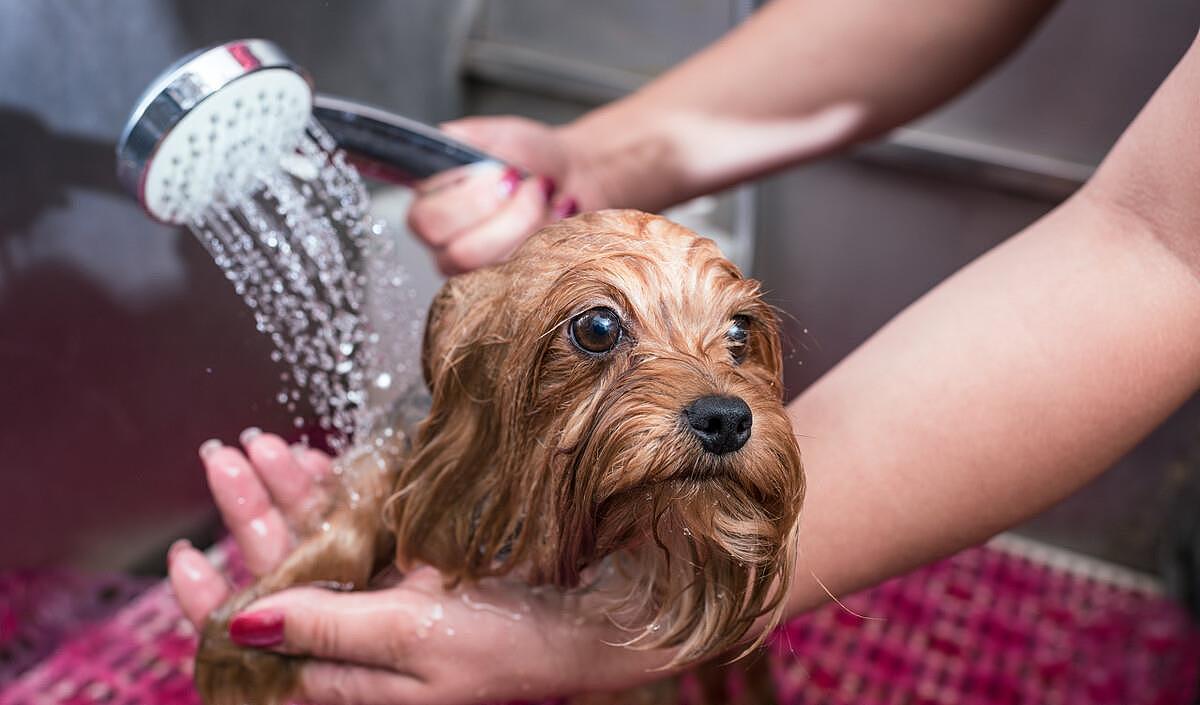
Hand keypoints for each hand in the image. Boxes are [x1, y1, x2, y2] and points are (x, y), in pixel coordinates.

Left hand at [169, 431, 670, 703]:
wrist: (594, 617)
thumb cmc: (511, 643)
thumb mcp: (412, 638)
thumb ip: (326, 629)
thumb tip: (238, 625)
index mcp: (349, 674)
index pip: (259, 639)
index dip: (213, 599)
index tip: (184, 552)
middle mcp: (360, 636)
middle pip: (283, 574)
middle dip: (250, 514)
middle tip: (224, 456)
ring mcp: (386, 595)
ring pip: (318, 541)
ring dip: (289, 491)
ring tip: (262, 444)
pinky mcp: (416, 562)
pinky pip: (360, 523)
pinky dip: (337, 489)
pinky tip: (317, 458)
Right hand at [407, 116, 603, 275]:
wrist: (571, 173)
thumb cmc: (528, 155)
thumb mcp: (491, 135)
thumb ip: (459, 139)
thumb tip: (441, 146)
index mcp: (428, 205)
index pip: (426, 221)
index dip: (470, 200)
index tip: (507, 174)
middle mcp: (444, 245)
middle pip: (459, 253)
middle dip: (508, 215)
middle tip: (530, 184)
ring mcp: (476, 270)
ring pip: (496, 266)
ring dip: (530, 225)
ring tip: (546, 194)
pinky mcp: (509, 283)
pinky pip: (524, 274)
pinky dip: (548, 237)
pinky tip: (557, 213)